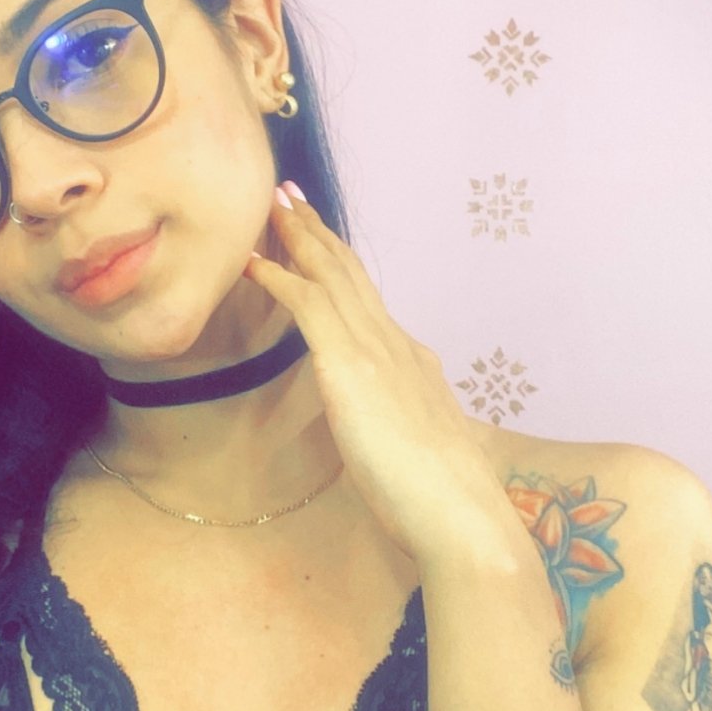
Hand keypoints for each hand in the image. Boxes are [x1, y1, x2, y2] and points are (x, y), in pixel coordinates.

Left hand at [243, 183, 535, 576]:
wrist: (459, 513)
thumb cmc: (438, 500)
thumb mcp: (414, 451)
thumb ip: (394, 429)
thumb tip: (379, 430)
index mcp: (412, 364)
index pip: (368, 302)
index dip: (341, 266)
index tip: (320, 239)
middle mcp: (397, 345)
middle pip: (350, 274)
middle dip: (319, 233)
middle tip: (291, 197)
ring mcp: (376, 350)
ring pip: (331, 276)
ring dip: (299, 237)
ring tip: (275, 205)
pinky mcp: (351, 366)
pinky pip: (308, 305)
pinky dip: (280, 277)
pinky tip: (252, 263)